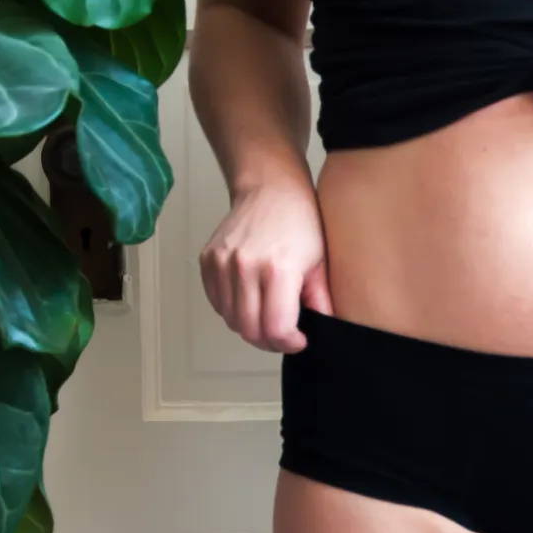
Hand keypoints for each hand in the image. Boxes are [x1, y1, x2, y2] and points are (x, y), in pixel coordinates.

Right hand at [199, 185, 332, 351]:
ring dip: (250, 328)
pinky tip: (250, 302)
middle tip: (284, 336)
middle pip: (250, 330)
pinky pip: (217, 303)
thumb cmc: (300, 222)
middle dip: (270, 342)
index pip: (276, 328)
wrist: (270, 188)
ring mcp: (223, 263)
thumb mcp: (320, 263)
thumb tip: (323, 330)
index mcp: (278, 268)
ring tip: (267, 318)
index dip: (288, 343)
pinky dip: (232, 311)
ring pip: (231, 320)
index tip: (298, 340)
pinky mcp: (208, 261)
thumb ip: (321, 301)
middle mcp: (245, 266)